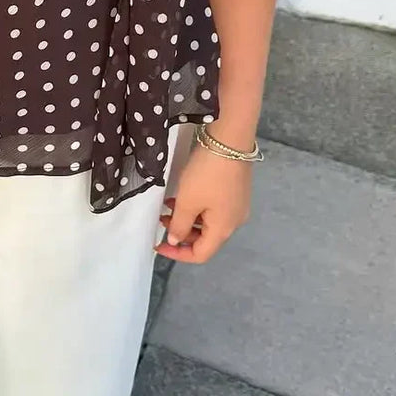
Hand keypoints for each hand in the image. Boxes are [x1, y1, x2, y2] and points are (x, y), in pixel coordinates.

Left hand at [153, 142, 252, 263]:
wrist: (230, 140)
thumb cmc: (207, 174)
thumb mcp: (187, 201)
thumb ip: (179, 225)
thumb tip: (176, 241)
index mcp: (223, 229)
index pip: (200, 254)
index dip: (177, 254)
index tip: (158, 245)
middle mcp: (234, 222)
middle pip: (205, 239)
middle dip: (181, 234)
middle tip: (162, 220)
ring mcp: (237, 206)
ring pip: (208, 223)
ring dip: (187, 219)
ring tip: (168, 206)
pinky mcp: (235, 192)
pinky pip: (214, 209)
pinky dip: (197, 208)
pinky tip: (184, 196)